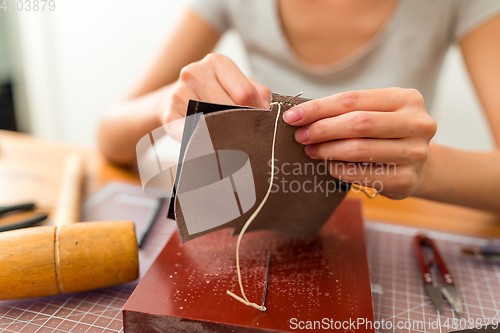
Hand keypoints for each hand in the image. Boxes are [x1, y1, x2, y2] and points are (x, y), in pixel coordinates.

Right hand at [160, 53, 270, 136]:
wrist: (176, 98)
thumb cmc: (214, 93)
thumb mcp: (237, 85)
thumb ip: (258, 93)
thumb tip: (268, 111)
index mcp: (217, 61)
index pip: (245, 93)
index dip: (256, 113)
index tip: (260, 126)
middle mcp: (195, 72)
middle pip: (229, 109)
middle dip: (242, 125)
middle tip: (248, 138)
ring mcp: (179, 93)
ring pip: (212, 123)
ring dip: (224, 136)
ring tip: (229, 141)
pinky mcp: (169, 115)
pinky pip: (195, 135)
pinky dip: (206, 143)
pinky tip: (212, 145)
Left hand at [283, 88, 436, 198]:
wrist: (420, 166)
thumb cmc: (386, 134)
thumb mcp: (375, 113)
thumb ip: (345, 111)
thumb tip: (299, 115)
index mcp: (406, 99)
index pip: (352, 100)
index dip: (318, 108)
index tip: (292, 117)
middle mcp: (417, 124)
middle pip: (357, 123)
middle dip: (322, 129)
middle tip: (300, 136)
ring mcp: (415, 153)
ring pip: (358, 150)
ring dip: (327, 150)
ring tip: (312, 150)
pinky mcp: (407, 180)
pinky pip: (361, 175)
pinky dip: (338, 169)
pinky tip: (329, 165)